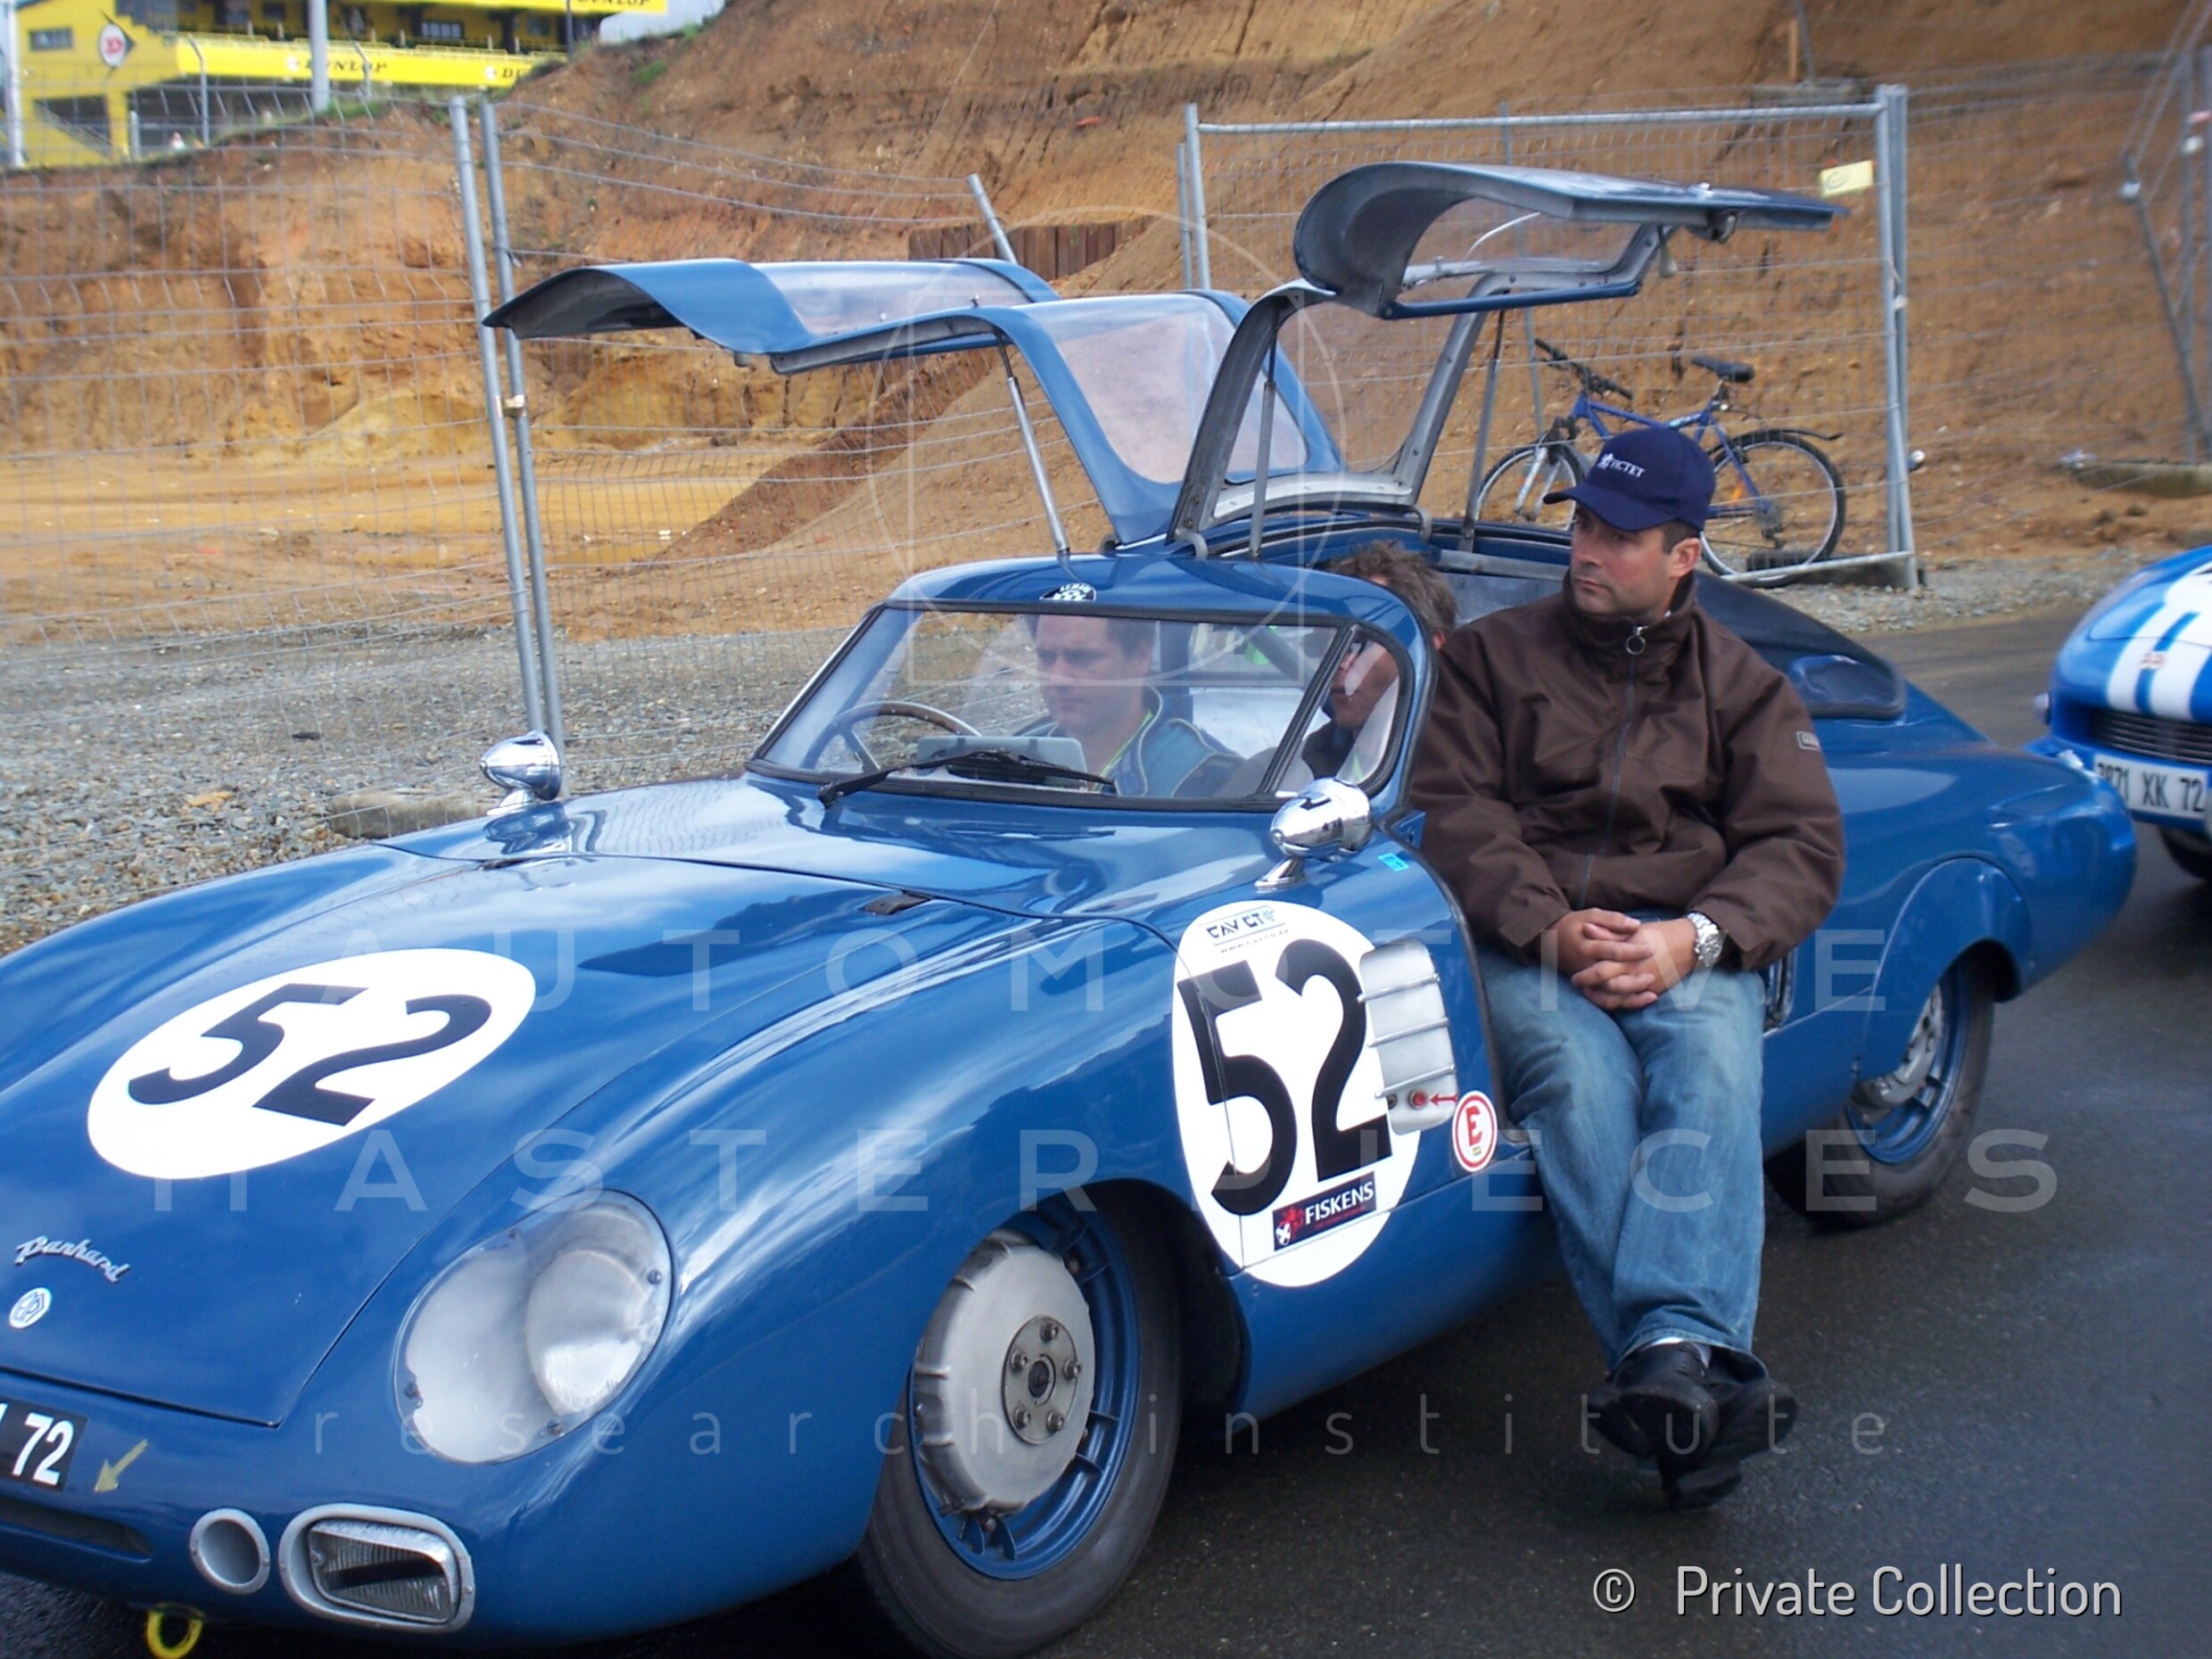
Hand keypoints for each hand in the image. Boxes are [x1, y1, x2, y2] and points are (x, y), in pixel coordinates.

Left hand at [1546, 914, 1698, 1010]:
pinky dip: (1621, 1004)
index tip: (1574, 976)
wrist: (1690, 943)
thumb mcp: (1632, 931)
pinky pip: (1634, 1003)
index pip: (1600, 970)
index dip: (1585, 975)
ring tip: (1591, 994)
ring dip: (1601, 999)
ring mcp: (1645, 984)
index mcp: (1628, 956)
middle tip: (1578, 986)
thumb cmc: (1659, 933)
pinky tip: (1611, 1001)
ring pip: (1618, 999)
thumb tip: (1585, 928)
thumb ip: (1607, 933)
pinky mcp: (1654, 990)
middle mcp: (1635, 972)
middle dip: (1589, 988)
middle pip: (1606, 986)